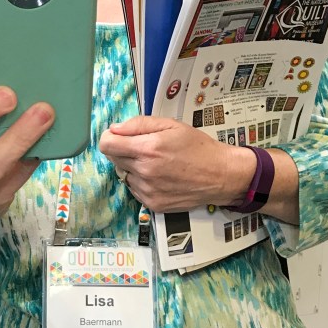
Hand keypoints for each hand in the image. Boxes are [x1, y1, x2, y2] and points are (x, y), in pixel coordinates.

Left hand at [98, 115, 253, 213]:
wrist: (220, 175)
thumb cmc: (198, 149)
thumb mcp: (171, 125)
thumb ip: (139, 124)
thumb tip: (115, 129)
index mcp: (148, 149)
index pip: (106, 145)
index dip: (110, 138)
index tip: (117, 137)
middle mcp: (144, 172)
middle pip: (113, 159)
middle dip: (123, 151)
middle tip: (143, 148)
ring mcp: (147, 190)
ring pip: (124, 175)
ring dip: (133, 168)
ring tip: (156, 163)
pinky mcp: (152, 204)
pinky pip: (134, 190)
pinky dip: (141, 182)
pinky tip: (159, 176)